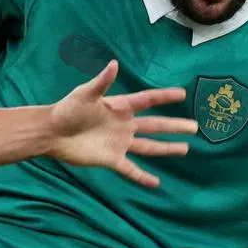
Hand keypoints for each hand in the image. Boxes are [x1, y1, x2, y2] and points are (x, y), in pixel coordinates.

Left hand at [47, 61, 194, 187]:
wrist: (52, 132)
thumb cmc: (67, 110)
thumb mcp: (85, 94)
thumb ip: (101, 81)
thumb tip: (114, 64)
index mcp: (120, 107)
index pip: (147, 100)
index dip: (164, 97)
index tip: (182, 93)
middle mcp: (124, 125)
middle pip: (155, 125)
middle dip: (175, 126)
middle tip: (195, 127)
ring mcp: (119, 143)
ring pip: (149, 146)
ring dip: (167, 148)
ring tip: (186, 149)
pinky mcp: (111, 159)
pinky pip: (131, 169)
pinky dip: (142, 177)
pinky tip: (156, 183)